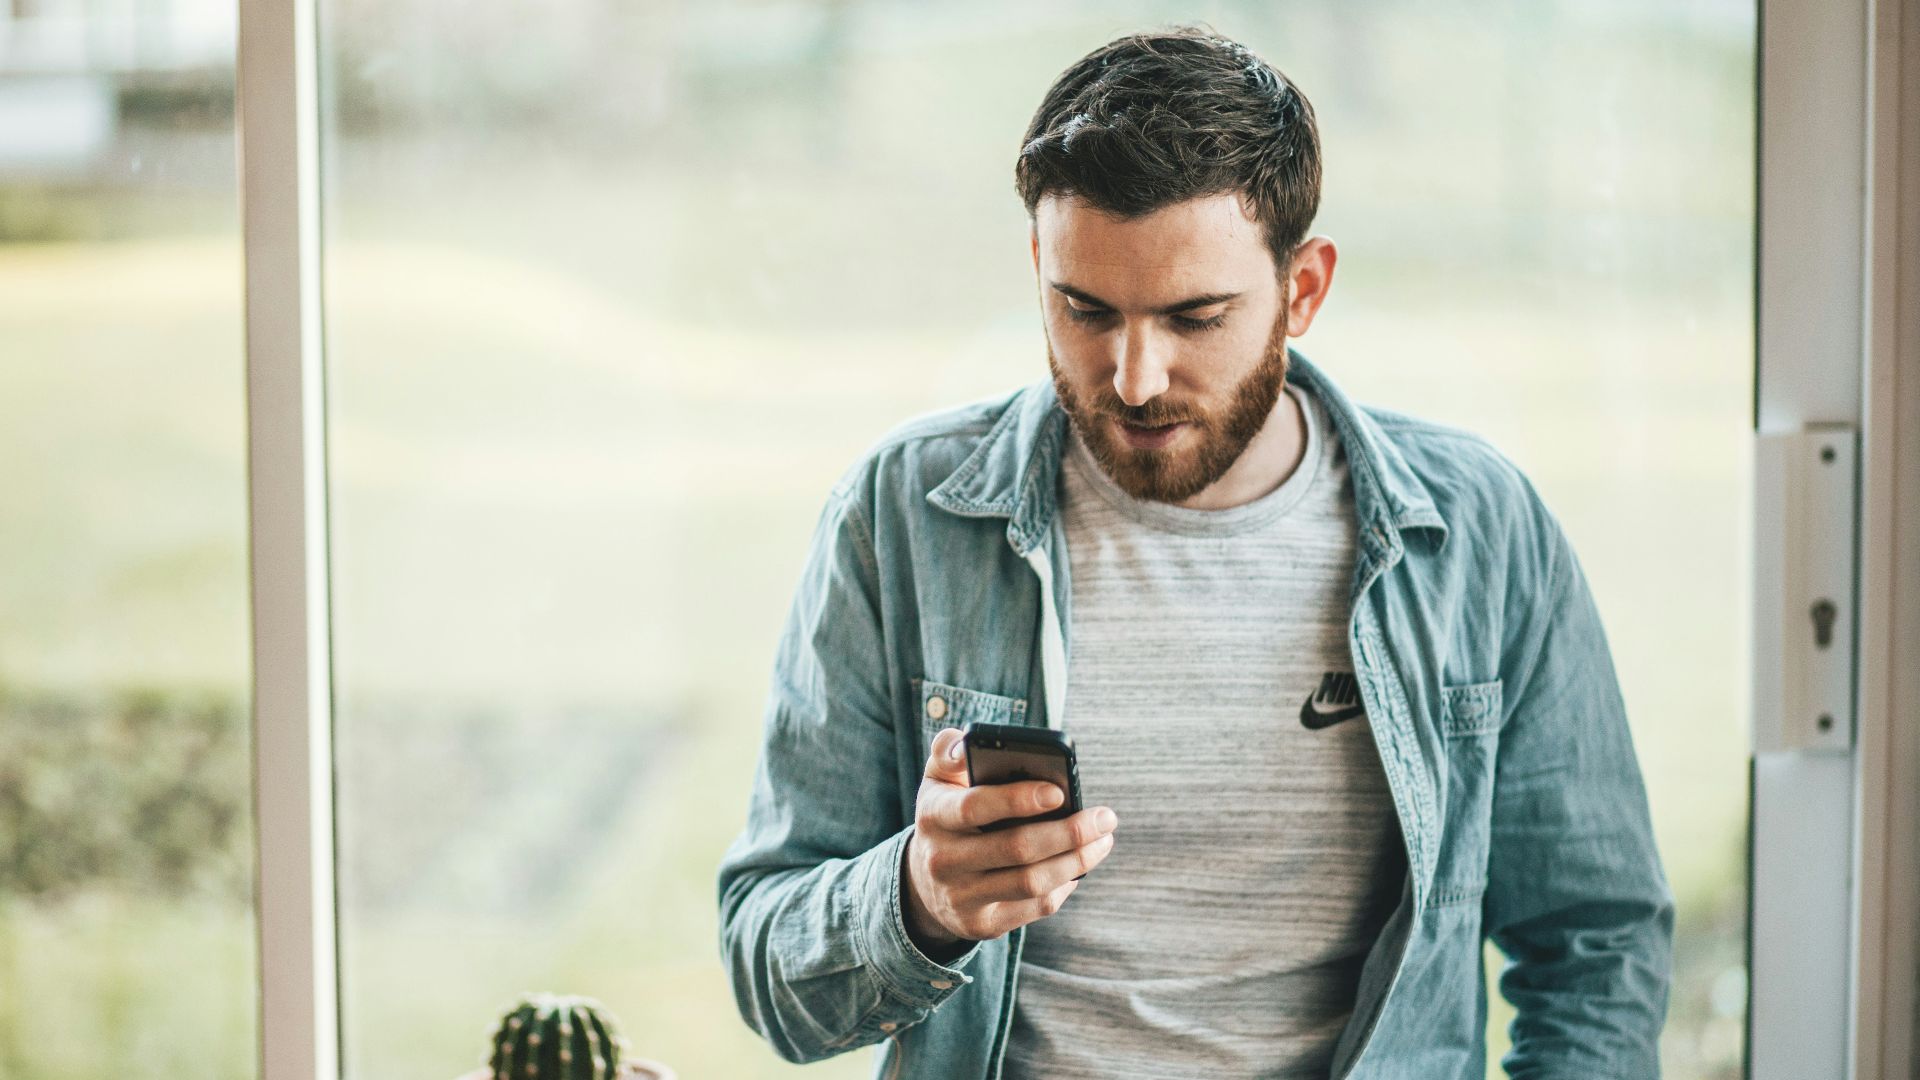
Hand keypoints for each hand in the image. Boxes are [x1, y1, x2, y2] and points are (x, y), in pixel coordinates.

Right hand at [901, 727, 1117, 957]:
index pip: (974, 806)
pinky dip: (1063, 886)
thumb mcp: (939, 779)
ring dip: (1076, 861)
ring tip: (1103, 840)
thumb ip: (951, 751)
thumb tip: (969, 744)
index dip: (1017, 799)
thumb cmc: (948, 814)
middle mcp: (942, 860)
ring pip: (1031, 882)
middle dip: (1069, 833)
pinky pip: (1033, 907)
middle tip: (1106, 818)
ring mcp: (961, 897)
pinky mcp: (981, 924)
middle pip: (1016, 848)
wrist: (924, 880)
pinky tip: (1079, 866)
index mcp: (933, 815)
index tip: (1059, 791)